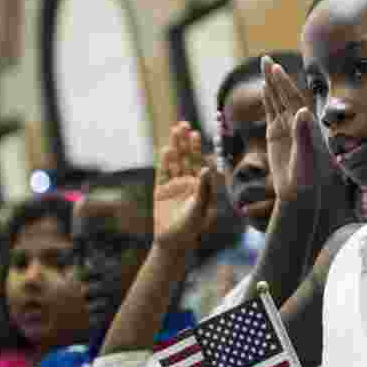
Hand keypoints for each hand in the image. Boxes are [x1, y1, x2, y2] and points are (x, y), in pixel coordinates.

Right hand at [154, 122, 215, 254]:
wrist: (173, 241)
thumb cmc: (191, 227)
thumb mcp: (200, 208)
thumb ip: (203, 189)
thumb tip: (206, 168)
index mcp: (200, 185)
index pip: (198, 162)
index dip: (196, 148)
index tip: (196, 133)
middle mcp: (188, 182)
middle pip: (186, 157)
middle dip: (185, 142)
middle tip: (184, 124)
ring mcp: (174, 185)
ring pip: (174, 162)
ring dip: (175, 147)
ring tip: (174, 131)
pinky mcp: (161, 190)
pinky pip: (162, 172)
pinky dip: (164, 161)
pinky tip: (165, 149)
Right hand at [262, 56, 321, 202]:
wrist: (298, 192)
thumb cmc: (306, 176)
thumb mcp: (306, 155)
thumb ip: (304, 133)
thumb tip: (303, 110)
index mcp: (306, 124)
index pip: (293, 100)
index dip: (284, 84)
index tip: (276, 69)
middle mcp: (298, 122)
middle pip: (284, 95)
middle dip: (275, 78)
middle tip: (266, 59)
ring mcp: (286, 126)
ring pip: (277, 101)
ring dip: (271, 84)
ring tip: (264, 66)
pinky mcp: (276, 134)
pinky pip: (271, 112)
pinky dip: (268, 99)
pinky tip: (264, 87)